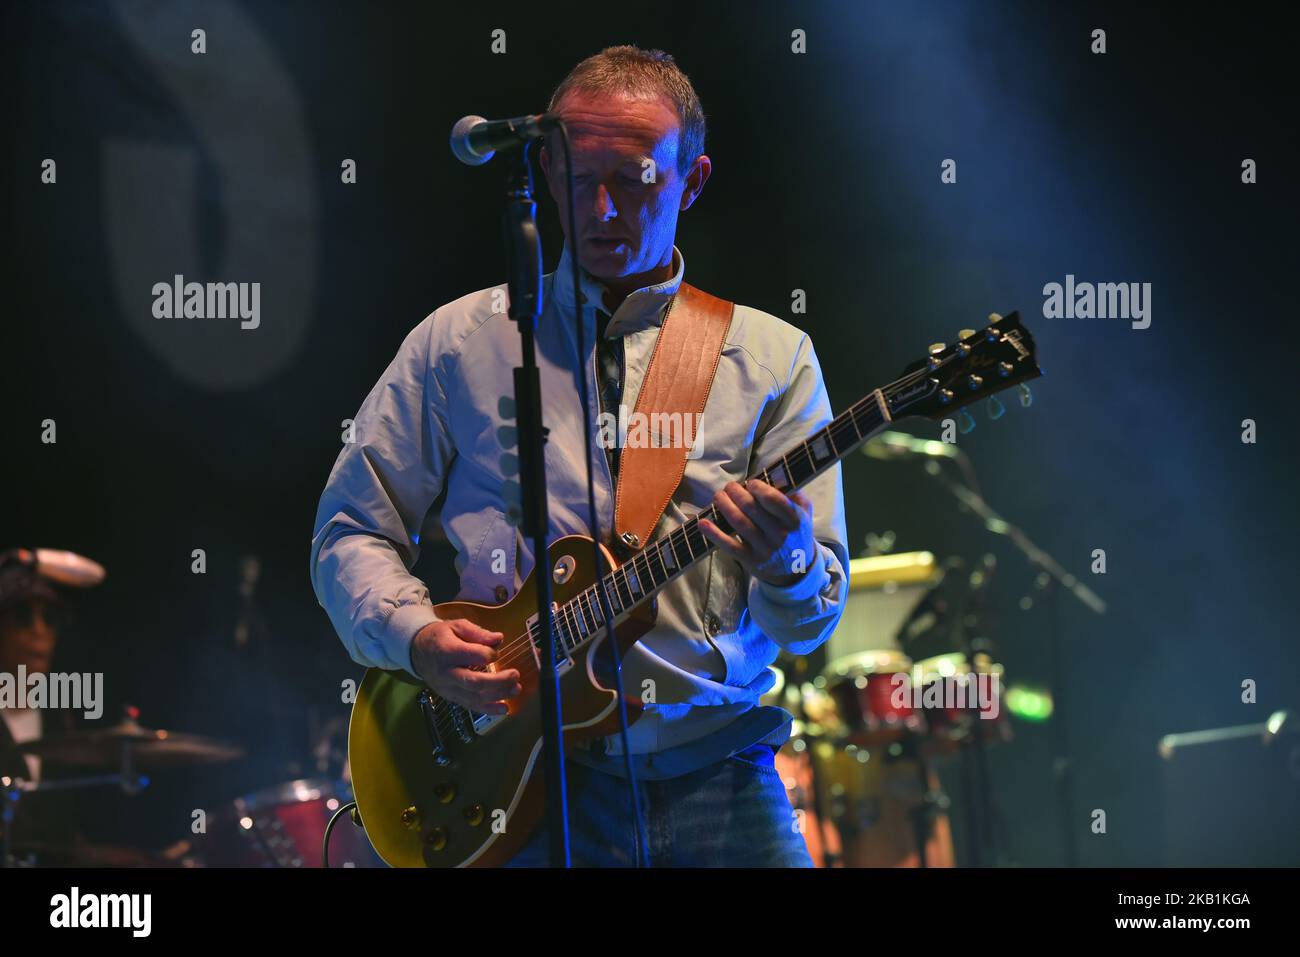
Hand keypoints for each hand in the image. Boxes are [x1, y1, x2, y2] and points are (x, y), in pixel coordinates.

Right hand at [409, 618, 521, 714]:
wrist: (416, 652)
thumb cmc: (439, 637)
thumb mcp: (456, 626)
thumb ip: (478, 632)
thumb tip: (498, 639)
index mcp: (447, 651)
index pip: (473, 655)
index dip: (489, 654)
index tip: (495, 651)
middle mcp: (446, 672)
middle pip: (474, 682)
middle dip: (498, 681)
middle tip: (514, 675)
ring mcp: (448, 688)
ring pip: (474, 697)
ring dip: (498, 695)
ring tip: (515, 689)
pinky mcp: (451, 697)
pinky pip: (470, 706)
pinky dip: (489, 709)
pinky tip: (504, 708)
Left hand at [698, 479, 816, 586]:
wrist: (795, 570)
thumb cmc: (795, 532)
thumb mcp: (804, 512)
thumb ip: (794, 493)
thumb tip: (776, 474)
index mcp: (794, 520)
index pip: (773, 500)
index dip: (758, 488)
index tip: (751, 483)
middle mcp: (780, 535)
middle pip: (751, 508)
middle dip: (736, 492)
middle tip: (730, 487)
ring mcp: (764, 549)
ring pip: (739, 523)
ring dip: (724, 505)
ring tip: (719, 496)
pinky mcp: (750, 560)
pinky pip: (729, 545)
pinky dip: (714, 533)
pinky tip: (703, 522)